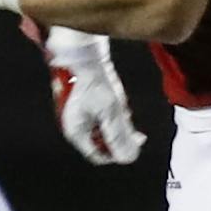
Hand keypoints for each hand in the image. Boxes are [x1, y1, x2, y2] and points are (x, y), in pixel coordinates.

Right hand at [37, 23, 144, 165]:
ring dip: (117, 123)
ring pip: (103, 128)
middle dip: (119, 135)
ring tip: (123, 110)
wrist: (82, 52)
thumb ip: (119, 136)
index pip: (98, 155)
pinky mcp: (85, 102)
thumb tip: (128, 158)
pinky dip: (112, 112)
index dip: (116, 153)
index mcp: (76, 132)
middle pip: (102, 142)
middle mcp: (76, 125)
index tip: (132, 144)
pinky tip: (118, 102)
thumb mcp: (110, 112)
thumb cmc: (92, 81)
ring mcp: (79, 113)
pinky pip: (101, 115)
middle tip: (134, 129)